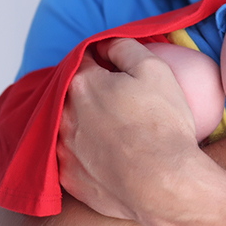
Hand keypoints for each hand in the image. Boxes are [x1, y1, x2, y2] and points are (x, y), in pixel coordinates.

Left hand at [58, 38, 198, 221]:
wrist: (162, 182)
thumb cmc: (162, 124)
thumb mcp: (154, 69)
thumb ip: (125, 47)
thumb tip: (107, 44)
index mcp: (83, 83)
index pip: (84, 60)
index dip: (101, 60)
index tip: (115, 68)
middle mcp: (65, 114)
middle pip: (72, 92)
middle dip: (90, 91)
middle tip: (117, 100)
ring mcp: (63, 148)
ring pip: (67, 125)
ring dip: (83, 121)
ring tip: (112, 129)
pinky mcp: (69, 177)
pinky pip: (70, 157)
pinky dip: (84, 152)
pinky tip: (105, 154)